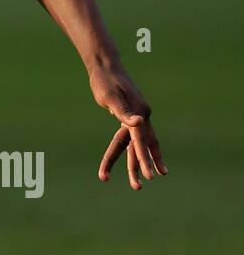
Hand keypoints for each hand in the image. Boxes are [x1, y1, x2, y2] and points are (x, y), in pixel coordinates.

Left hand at [88, 62, 166, 189]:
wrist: (105, 67)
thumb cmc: (104, 81)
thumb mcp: (109, 96)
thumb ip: (123, 111)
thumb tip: (138, 123)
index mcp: (139, 113)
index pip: (141, 140)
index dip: (144, 159)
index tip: (149, 176)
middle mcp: (142, 116)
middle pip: (143, 146)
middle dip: (141, 166)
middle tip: (138, 187)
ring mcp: (138, 116)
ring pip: (138, 144)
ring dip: (136, 162)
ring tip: (137, 184)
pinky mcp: (131, 116)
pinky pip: (132, 138)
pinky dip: (133, 150)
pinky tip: (135, 160)